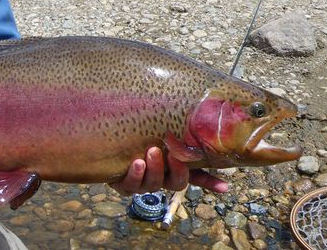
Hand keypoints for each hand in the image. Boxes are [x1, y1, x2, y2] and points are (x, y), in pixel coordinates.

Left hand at [109, 147, 228, 194]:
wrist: (109, 143)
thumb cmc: (141, 142)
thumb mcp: (163, 141)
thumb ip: (183, 144)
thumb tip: (216, 164)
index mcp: (172, 171)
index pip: (195, 178)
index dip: (208, 182)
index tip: (217, 181)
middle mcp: (160, 180)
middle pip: (175, 183)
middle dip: (174, 170)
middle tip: (170, 153)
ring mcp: (142, 184)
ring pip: (151, 184)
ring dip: (153, 170)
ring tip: (149, 153)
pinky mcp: (123, 184)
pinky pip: (129, 186)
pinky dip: (134, 175)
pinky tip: (135, 163)